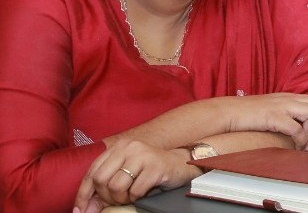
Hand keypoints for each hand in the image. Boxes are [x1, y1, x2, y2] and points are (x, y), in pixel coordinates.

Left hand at [74, 139, 199, 210]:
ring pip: (116, 186)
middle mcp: (128, 148)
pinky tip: (142, 193)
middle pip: (101, 180)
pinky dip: (136, 198)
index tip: (81, 210)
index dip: (84, 194)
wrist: (181, 164)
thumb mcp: (126, 175)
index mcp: (118, 147)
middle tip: (116, 201)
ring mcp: (142, 156)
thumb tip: (86, 208)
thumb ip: (105, 188)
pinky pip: (135, 190)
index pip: (92, 172)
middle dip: (105, 197)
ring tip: (130, 197)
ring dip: (121, 199)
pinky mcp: (155, 167)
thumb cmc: (150, 171)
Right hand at [222, 93, 307, 149]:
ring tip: (303, 143)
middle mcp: (289, 99)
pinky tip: (295, 146)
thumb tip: (303, 130)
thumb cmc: (248, 114)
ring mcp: (281, 106)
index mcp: (290, 97)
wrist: (228, 112)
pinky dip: (300, 139)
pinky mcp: (273, 116)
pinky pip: (296, 128)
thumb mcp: (273, 109)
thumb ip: (288, 114)